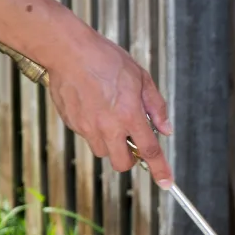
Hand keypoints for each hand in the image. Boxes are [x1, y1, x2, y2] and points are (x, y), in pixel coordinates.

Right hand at [45, 26, 173, 187]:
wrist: (68, 51)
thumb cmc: (104, 59)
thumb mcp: (140, 77)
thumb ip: (156, 106)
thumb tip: (165, 128)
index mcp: (129, 114)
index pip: (149, 150)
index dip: (160, 169)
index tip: (166, 183)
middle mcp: (109, 126)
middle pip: (122, 163)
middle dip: (129, 157)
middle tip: (129, 139)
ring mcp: (88, 128)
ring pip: (102, 152)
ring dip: (109, 142)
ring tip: (107, 115)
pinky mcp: (73, 125)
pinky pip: (87, 137)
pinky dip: (93, 129)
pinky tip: (92, 106)